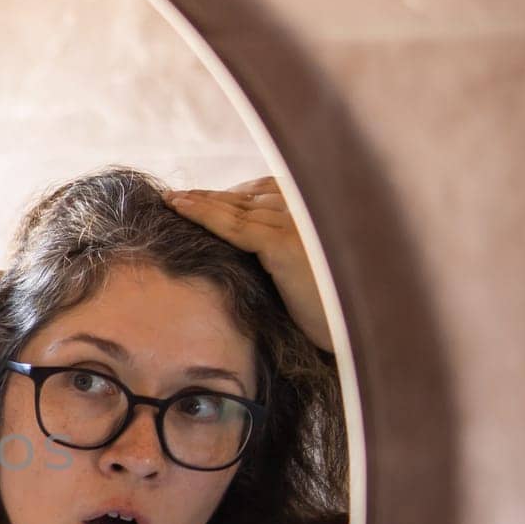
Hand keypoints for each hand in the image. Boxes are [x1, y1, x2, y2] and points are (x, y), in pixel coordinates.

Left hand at [161, 177, 333, 353]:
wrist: (353, 331)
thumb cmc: (331, 308)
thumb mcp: (305, 269)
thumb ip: (282, 248)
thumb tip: (247, 246)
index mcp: (313, 211)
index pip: (262, 192)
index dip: (228, 195)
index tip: (197, 198)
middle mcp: (306, 209)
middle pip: (246, 197)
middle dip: (209, 196)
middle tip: (176, 196)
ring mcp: (296, 224)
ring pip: (235, 208)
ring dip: (199, 201)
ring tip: (170, 200)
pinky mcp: (284, 244)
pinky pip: (234, 226)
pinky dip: (204, 215)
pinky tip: (180, 209)